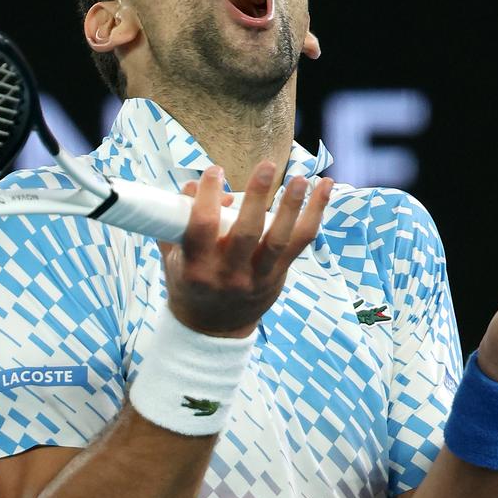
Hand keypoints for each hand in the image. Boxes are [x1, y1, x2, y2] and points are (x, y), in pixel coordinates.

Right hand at [158, 161, 332, 338]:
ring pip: (279, 239)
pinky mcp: (278, 275)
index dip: (209, 196)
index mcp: (196, 268)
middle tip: (267, 167)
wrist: (212, 330)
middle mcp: (228, 274)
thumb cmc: (189, 284)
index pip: (202, 227)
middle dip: (258, 197)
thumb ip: (176, 221)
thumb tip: (192, 185)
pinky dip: (315, 213)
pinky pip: (300, 242)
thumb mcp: (173, 257)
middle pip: (246, 233)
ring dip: (293, 206)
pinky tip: (325, 187)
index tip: (215, 171)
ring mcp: (256, 277)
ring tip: (301, 179)